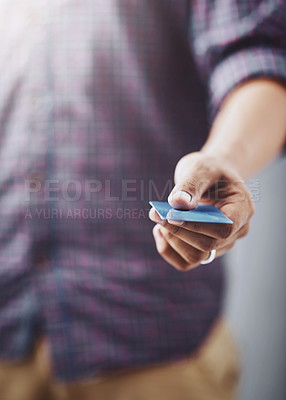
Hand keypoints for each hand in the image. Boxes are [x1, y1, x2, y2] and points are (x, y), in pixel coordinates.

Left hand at [149, 152, 254, 270]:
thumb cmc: (209, 170)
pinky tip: (159, 230)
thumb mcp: (201, 168)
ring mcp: (221, 244)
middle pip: (207, 246)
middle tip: (155, 213)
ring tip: (158, 217)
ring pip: (195, 257)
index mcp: (242, 209)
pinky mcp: (205, 250)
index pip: (224, 229)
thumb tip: (178, 203)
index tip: (171, 214)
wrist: (211, 178)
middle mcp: (236, 231)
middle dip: (177, 231)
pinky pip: (186, 262)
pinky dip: (168, 249)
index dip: (196, 226)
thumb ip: (191, 184)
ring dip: (172, 240)